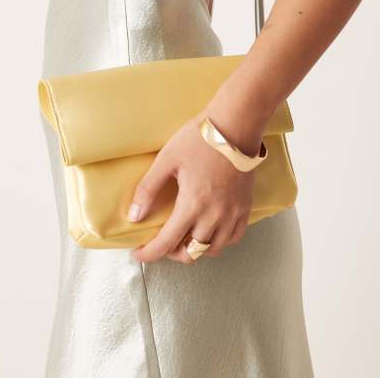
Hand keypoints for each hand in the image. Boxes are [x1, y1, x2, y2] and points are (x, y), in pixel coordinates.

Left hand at [127, 107, 265, 263]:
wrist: (234, 126)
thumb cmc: (200, 139)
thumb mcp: (166, 160)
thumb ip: (148, 189)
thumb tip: (134, 215)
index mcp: (192, 206)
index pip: (166, 244)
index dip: (149, 253)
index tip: (138, 253)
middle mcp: (214, 216)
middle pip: (190, 254)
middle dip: (171, 253)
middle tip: (160, 241)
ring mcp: (232, 214)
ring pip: (213, 250)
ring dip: (195, 248)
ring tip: (183, 235)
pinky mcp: (245, 207)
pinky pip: (233, 238)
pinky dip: (218, 241)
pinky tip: (209, 230)